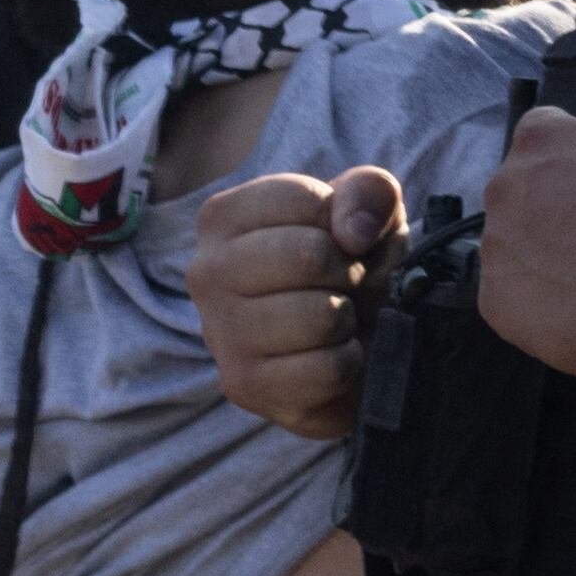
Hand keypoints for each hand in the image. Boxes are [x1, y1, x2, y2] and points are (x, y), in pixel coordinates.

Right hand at [190, 169, 396, 441]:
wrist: (353, 345)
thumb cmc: (352, 271)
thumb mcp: (370, 217)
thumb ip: (369, 191)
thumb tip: (352, 232)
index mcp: (223, 218)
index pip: (302, 200)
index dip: (347, 224)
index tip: (342, 244)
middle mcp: (205, 271)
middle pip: (309, 256)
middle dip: (349, 274)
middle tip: (341, 288)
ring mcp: (218, 331)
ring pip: (322, 316)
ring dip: (347, 321)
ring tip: (333, 323)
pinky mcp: (243, 384)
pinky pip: (327, 368)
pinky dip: (347, 364)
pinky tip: (327, 358)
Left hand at [480, 90, 575, 376]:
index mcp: (542, 140)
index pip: (548, 136)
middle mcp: (504, 188)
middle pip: (528, 199)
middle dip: (563, 215)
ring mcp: (495, 248)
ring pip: (521, 253)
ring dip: (551, 262)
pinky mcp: (494, 302)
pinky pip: (514, 305)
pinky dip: (544, 310)